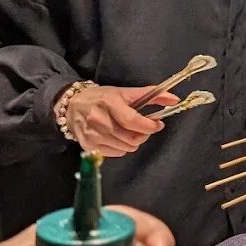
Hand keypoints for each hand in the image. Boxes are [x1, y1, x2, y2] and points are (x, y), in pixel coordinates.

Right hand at [62, 85, 178, 158]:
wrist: (71, 105)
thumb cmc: (102, 98)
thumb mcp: (125, 92)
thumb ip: (151, 95)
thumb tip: (174, 99)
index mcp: (110, 103)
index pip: (132, 121)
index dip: (149, 126)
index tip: (158, 124)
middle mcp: (99, 120)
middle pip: (132, 138)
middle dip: (144, 134)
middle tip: (144, 128)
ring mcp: (92, 135)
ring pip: (126, 148)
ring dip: (134, 141)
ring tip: (130, 131)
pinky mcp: (88, 146)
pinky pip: (116, 153)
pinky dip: (122, 147)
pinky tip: (118, 137)